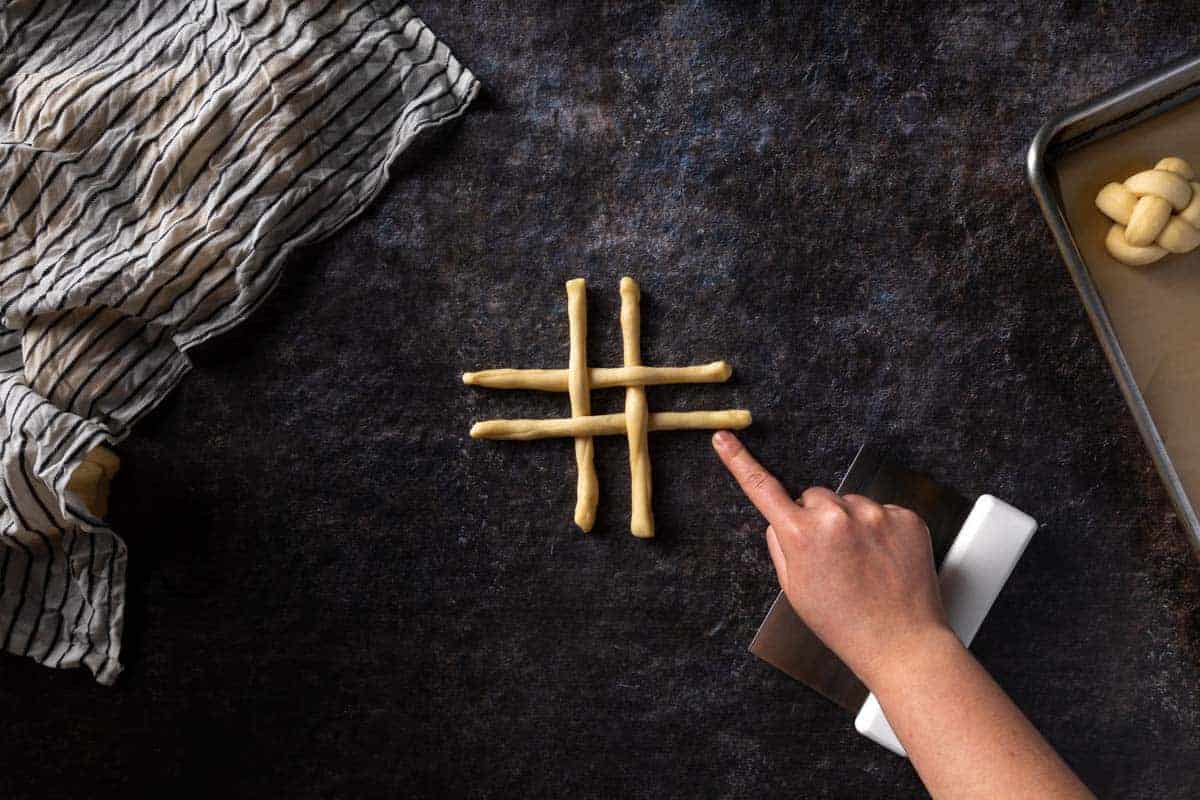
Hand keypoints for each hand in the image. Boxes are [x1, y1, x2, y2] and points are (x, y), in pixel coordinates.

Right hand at [712, 431, 953, 685]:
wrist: (901, 643)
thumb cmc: (844, 623)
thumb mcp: (795, 590)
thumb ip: (781, 546)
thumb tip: (779, 519)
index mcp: (801, 536)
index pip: (762, 489)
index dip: (739, 461)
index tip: (723, 439)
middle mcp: (836, 517)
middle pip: (815, 496)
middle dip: (817, 517)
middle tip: (832, 557)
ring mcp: (875, 514)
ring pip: (851, 504)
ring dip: (852, 524)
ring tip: (863, 564)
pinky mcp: (906, 517)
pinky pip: (883, 511)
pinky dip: (881, 530)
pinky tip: (884, 560)